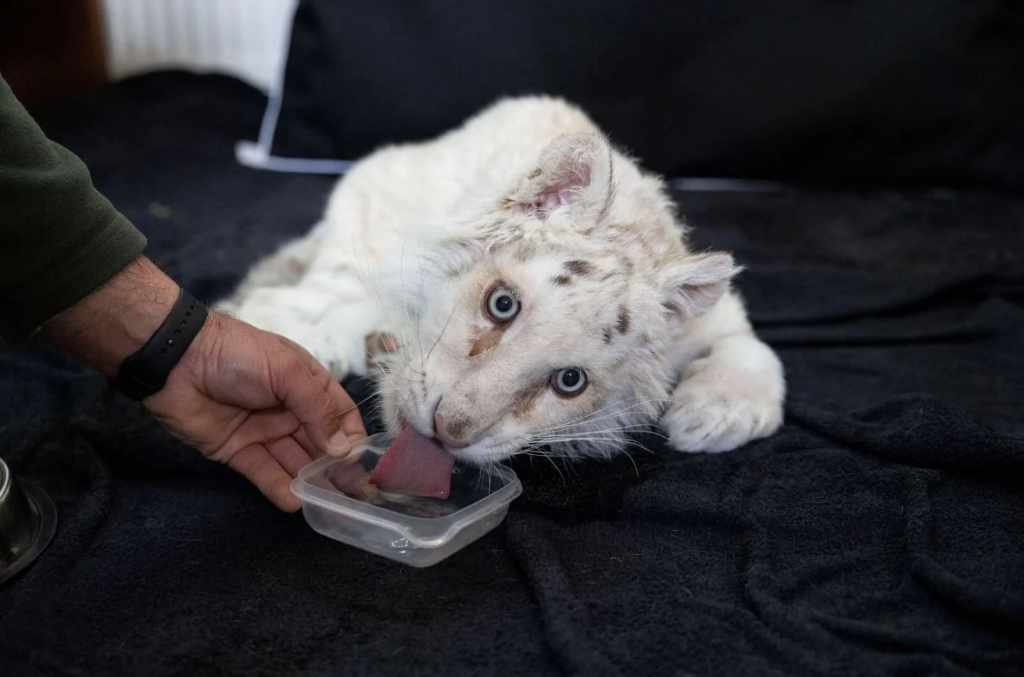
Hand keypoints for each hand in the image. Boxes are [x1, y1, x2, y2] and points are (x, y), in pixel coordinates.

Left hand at [144, 311, 365, 509]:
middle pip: (321, 444)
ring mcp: (264, 432)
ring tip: (331, 506)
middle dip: (337, 468)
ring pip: (294, 462)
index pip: (340, 415)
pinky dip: (279, 487)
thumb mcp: (287, 372)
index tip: (364, 463)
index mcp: (306, 384)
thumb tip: (343, 449)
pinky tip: (295, 502)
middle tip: (356, 496)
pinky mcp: (237, 451)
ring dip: (312, 482)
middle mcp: (290, 410)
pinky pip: (264, 472)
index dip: (352, 438)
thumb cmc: (238, 354)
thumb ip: (317, 410)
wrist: (176, 359)